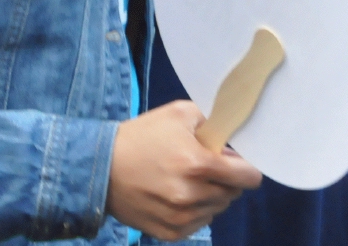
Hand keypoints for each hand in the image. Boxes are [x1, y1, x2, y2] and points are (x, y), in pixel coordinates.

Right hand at [107, 101, 261, 240]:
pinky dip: (192, 212)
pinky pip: (198, 224)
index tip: (230, 163)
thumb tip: (230, 147)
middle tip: (198, 168)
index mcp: (199, 164)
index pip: (249, 178)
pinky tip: (172, 197)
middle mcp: (194, 195)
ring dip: (207, 197)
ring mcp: (182, 217)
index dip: (243, 168)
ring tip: (182, 182)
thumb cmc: (140, 136)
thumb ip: (211, 124)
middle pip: (233, 194)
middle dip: (222, 181)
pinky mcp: (171, 233)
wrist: (99, 165)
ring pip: (216, 210)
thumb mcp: (177, 113)